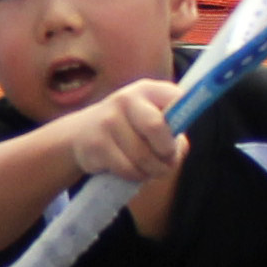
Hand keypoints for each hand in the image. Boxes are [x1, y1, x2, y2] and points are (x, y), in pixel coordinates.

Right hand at [64, 80, 185, 185]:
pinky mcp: (97, 145)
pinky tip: (133, 171)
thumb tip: (177, 150)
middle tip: (167, 160)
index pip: (176, 99)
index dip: (184, 120)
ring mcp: (108, 120)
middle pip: (156, 128)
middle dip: (167, 153)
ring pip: (144, 156)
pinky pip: (128, 169)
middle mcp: (127, 99)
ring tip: (150, 169)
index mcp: (148, 90)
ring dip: (153, 171)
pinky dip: (137, 176)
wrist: (81, 134)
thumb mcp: (151, 120)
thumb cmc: (130, 130)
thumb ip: (173, 131)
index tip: (178, 135)